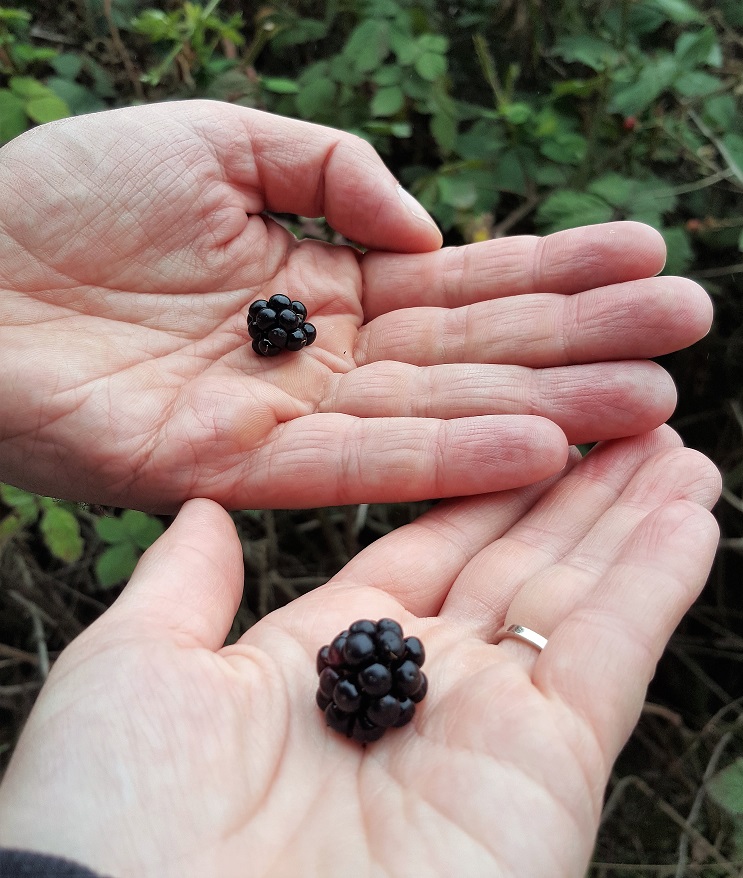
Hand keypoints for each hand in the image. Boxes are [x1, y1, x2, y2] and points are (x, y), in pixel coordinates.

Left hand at [0, 100, 710, 509]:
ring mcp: (284, 419)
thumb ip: (333, 173)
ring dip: (547, 407)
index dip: (551, 273)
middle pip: (468, 353)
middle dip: (580, 341)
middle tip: (687, 329)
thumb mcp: (220, 141)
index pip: (458, 284)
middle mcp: (319, 361)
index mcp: (318, 283)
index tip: (644, 258)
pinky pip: (363, 465)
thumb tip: (430, 231)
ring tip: (650, 398)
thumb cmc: (70, 194)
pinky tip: (541, 445)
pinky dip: (452, 456)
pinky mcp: (236, 470)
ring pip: (437, 415)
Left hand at [0, 426, 719, 877]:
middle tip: (633, 421)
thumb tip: (205, 513)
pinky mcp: (543, 775)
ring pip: (577, 602)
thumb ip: (187, 587)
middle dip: (578, 494)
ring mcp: (483, 731)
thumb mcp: (139, 670)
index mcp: (328, 657)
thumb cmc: (113, 818)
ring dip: (632, 523)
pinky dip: (656, 583)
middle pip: (518, 566)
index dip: (488, 487)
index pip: (433, 547)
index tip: (533, 427)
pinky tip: (692, 511)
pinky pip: (611, 660)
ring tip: (680, 448)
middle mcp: (416, 690)